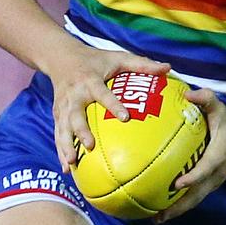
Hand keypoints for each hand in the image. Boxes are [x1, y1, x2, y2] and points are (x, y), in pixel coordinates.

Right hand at [46, 45, 169, 172]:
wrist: (61, 57)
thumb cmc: (96, 60)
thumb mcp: (118, 57)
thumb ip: (141, 64)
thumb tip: (168, 68)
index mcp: (90, 80)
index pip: (102, 93)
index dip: (113, 104)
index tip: (125, 117)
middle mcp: (74, 94)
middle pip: (76, 114)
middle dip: (81, 130)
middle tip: (90, 145)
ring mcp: (64, 106)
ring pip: (63, 127)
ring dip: (66, 145)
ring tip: (72, 162)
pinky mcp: (57, 114)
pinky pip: (58, 133)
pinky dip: (60, 150)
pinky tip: (67, 168)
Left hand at [153, 89, 225, 222]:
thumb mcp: (220, 108)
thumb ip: (205, 98)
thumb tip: (187, 94)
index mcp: (217, 156)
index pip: (204, 169)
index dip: (192, 177)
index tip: (177, 184)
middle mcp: (214, 174)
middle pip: (196, 195)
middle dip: (177, 206)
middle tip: (158, 216)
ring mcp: (213, 182)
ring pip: (194, 200)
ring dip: (177, 211)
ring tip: (157, 219)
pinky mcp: (210, 184)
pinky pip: (195, 198)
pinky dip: (181, 206)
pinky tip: (165, 210)